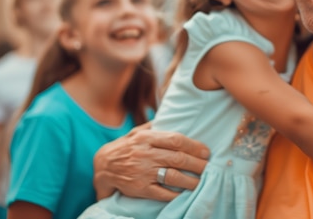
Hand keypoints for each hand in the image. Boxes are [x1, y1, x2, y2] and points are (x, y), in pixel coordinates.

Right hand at [93, 123, 209, 200]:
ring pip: (173, 176)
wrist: (103, 167)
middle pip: (178, 158)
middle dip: (197, 163)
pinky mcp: (140, 189)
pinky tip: (186, 192)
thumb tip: (175, 118)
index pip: (176, 140)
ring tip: (202, 180)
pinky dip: (176, 193)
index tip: (206, 151)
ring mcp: (143, 172)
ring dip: (191, 180)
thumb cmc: (125, 147)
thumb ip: (155, 127)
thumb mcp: (137, 132)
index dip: (194, 146)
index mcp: (146, 138)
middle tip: (208, 166)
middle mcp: (145, 154)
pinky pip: (162, 193)